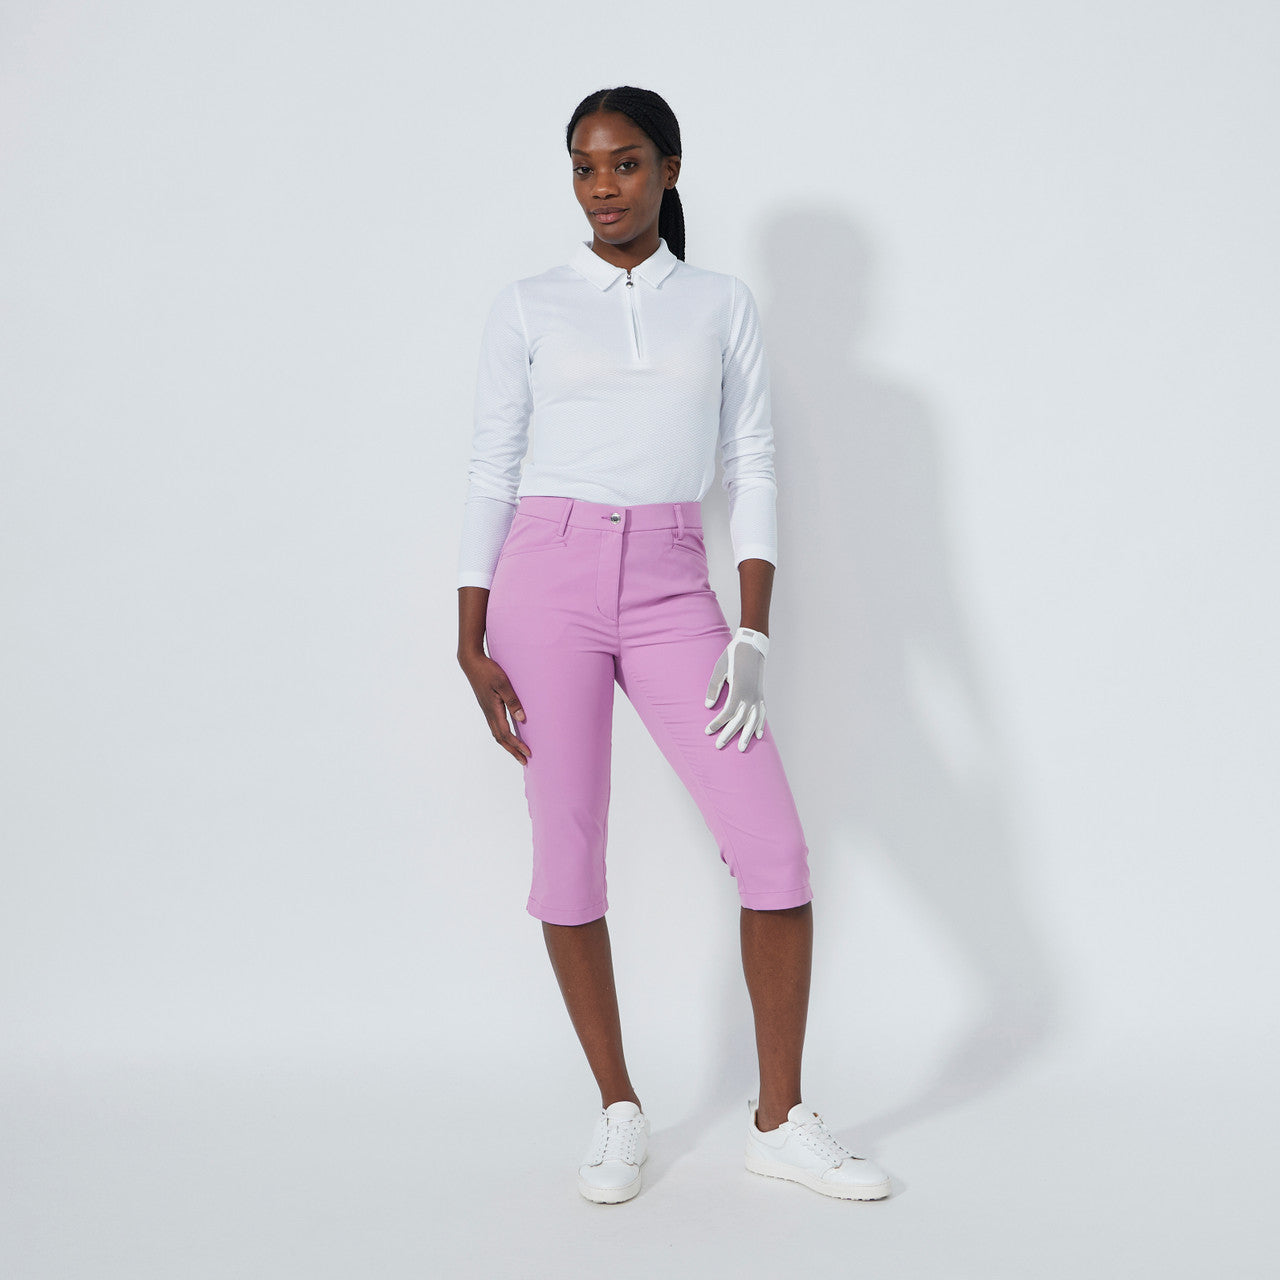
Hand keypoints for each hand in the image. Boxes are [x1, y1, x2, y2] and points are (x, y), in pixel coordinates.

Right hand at [459, 650, 531, 764]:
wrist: (471, 663)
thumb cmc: (488, 671)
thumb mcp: (503, 684)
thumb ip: (513, 701)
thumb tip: (522, 720)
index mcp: (493, 710)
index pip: (506, 734)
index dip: (517, 745)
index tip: (528, 753)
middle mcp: (489, 713)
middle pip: (501, 739)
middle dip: (513, 751)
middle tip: (524, 761)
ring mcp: (487, 710)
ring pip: (496, 733)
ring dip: (507, 744)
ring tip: (517, 752)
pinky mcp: (487, 706)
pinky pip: (495, 726)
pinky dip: (502, 735)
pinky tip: (508, 734)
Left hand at [704, 627, 769, 750]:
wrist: (751, 645)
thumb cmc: (732, 656)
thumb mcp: (719, 669)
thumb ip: (713, 688)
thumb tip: (709, 707)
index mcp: (738, 689)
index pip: (728, 713)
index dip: (718, 723)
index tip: (708, 731)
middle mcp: (750, 695)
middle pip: (740, 720)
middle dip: (729, 734)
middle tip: (719, 746)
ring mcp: (757, 696)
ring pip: (753, 720)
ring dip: (747, 735)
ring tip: (741, 748)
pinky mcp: (761, 694)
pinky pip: (762, 713)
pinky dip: (761, 725)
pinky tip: (759, 736)